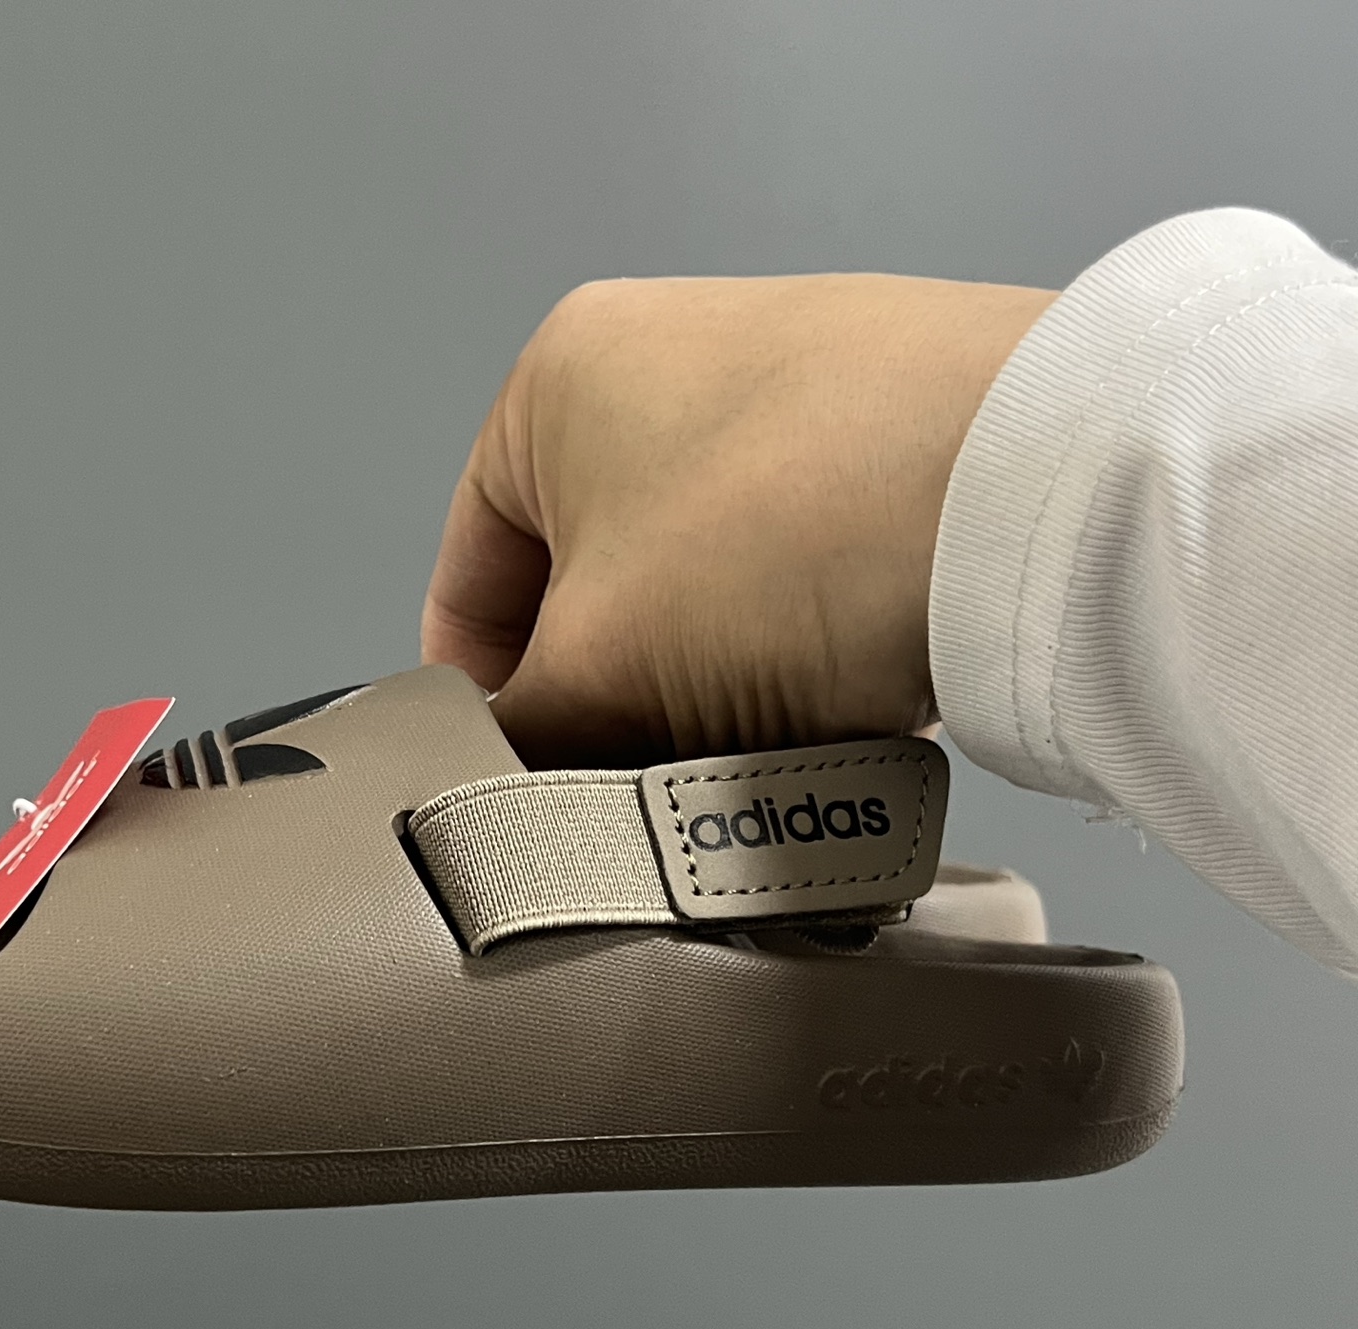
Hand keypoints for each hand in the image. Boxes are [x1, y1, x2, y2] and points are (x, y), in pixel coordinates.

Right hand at [422, 273, 1055, 766]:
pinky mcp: (896, 438)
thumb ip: (522, 732)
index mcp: (559, 376)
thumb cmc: (790, 533)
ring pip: (701, 595)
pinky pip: (801, 577)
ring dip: (709, 688)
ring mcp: (794, 392)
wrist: (1039, 486)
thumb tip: (509, 783)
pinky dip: (799, 653)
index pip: (470, 577)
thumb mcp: (601, 663)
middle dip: (611, 700)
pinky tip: (835, 705)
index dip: (480, 701)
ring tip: (756, 746)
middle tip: (638, 785)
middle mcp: (670, 358)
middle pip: (592, 592)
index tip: (515, 788)